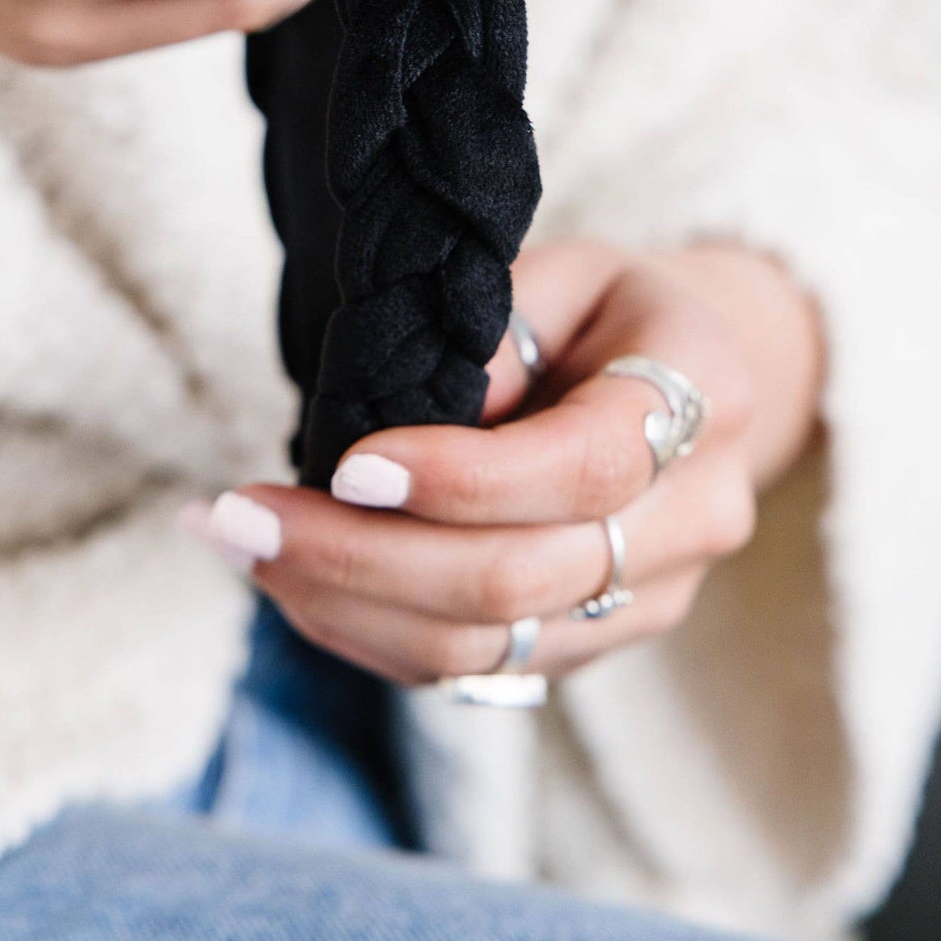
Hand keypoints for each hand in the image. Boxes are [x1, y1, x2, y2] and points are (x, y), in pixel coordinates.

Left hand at [186, 239, 823, 683]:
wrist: (695, 383)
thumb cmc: (613, 311)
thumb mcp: (564, 270)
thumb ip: (497, 327)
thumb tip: (406, 414)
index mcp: (706, 398)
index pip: (582, 469)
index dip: (459, 480)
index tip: (346, 465)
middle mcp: (696, 518)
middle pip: (518, 579)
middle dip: (357, 557)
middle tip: (234, 516)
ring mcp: (652, 600)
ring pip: (485, 646)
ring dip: (343, 606)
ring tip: (238, 546)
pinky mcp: (595, 645)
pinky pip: (473, 669)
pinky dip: (368, 633)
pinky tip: (292, 580)